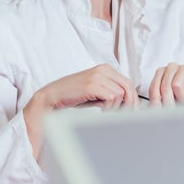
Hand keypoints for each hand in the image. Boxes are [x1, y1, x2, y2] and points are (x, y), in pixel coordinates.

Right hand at [22, 65, 136, 157]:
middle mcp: (103, 70)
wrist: (51, 97)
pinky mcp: (92, 85)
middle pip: (128, 86)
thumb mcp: (95, 92)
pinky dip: (109, 107)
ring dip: (115, 106)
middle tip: (123, 114)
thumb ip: (110, 92)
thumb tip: (127, 102)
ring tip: (104, 112)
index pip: (128, 83)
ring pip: (121, 93)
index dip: (131, 98)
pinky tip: (100, 110)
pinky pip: (112, 97)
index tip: (129, 110)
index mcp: (105, 69)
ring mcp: (97, 76)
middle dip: (129, 103)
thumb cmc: (72, 96)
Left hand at [148, 63, 183, 105]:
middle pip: (164, 86)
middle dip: (171, 101)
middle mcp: (171, 68)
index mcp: (161, 73)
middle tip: (179, 108)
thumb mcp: (168, 103)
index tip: (164, 111)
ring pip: (176, 85)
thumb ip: (157, 103)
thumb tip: (149, 109)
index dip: (158, 102)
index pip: (153, 89)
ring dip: (183, 98)